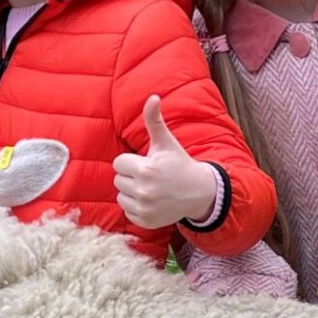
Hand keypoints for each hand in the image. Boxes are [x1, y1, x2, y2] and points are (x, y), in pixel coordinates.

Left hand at [113, 97, 217, 228]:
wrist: (199, 193)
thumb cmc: (179, 164)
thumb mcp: (166, 143)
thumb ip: (154, 121)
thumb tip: (152, 97)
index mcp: (145, 170)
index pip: (119, 163)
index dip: (131, 161)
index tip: (146, 163)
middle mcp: (143, 190)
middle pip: (118, 180)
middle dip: (131, 176)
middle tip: (150, 176)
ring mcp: (144, 208)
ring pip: (120, 196)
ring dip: (131, 192)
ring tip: (150, 188)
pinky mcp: (146, 221)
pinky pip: (127, 211)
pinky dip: (136, 206)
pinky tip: (152, 201)